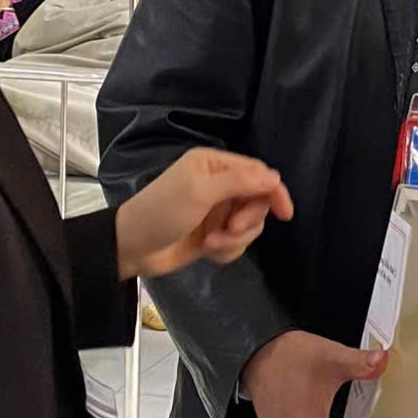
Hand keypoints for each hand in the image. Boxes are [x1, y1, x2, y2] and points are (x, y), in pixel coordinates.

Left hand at [115, 150, 294, 277]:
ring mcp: (217, 212)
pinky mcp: (214, 236)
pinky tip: (208, 252)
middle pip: (257, 201)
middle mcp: (219, 185)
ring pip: (250, 225)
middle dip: (247, 220)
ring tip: (212, 244)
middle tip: (230, 229)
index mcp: (215, 165)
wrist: (132, 248)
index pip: (258, 173)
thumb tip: (276, 177)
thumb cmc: (162, 212)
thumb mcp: (200, 192)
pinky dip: (227, 251)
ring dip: (235, 239)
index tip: (285, 213)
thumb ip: (240, 182)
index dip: (274, 192)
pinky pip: (237, 243)